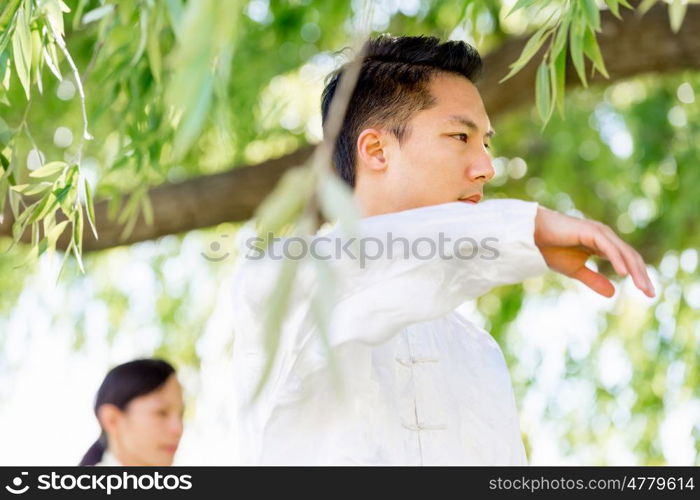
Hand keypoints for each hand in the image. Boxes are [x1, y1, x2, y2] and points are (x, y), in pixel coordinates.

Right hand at [534, 206, 654, 297]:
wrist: (531, 237)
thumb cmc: (550, 249)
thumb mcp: (576, 270)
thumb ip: (594, 280)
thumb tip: (613, 294)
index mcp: (603, 244)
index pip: (627, 261)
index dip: (639, 276)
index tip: (648, 294)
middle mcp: (605, 236)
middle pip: (630, 256)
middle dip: (642, 275)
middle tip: (650, 294)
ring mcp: (599, 232)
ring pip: (623, 252)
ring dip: (635, 270)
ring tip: (642, 287)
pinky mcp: (591, 231)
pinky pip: (608, 247)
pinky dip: (617, 259)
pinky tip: (623, 273)